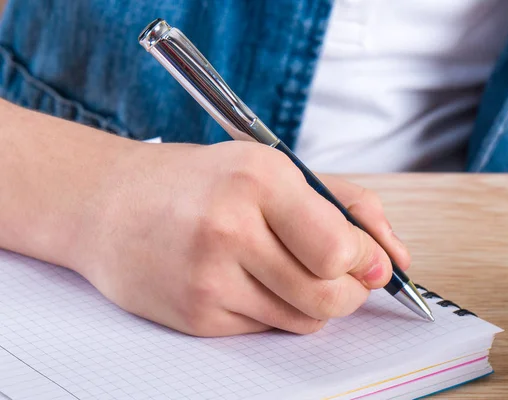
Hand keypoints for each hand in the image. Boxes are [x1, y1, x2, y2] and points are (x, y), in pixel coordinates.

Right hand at [73, 141, 410, 336]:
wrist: (110, 204)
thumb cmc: (200, 183)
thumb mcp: (274, 168)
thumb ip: (348, 207)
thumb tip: (396, 259)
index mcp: (259, 179)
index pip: (340, 248)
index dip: (366, 259)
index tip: (366, 258)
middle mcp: (230, 228)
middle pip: (331, 294)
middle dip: (350, 290)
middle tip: (340, 272)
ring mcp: (208, 277)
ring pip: (306, 319)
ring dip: (314, 301)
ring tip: (287, 269)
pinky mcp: (196, 315)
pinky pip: (268, 329)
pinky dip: (275, 310)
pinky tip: (248, 280)